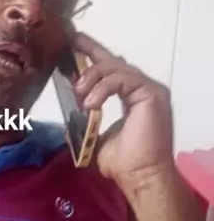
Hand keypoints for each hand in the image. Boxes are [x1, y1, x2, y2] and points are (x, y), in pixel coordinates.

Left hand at [73, 33, 174, 194]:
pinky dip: (102, 88)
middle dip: (90, 54)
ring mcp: (148, 90)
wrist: (140, 177)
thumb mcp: (96, 139)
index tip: (75, 42)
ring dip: (92, 77)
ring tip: (78, 92)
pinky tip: (90, 102)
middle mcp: (142, 89)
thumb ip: (87, 124)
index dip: (94, 54)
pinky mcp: (150, 94)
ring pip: (115, 68)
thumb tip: (69, 120)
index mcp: (132, 97)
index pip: (112, 70)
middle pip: (114, 62)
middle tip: (71, 46)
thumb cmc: (124, 164)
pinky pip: (121, 80)